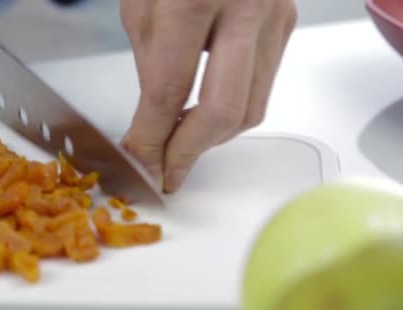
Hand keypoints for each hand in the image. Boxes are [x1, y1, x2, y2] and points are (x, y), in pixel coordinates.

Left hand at [121, 0, 296, 191]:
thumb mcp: (141, 5)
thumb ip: (152, 67)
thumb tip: (160, 122)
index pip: (171, 92)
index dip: (153, 139)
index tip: (141, 163)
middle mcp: (247, 8)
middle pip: (226, 111)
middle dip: (190, 153)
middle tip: (167, 173)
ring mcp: (275, 16)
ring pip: (252, 106)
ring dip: (213, 136)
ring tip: (182, 145)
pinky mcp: (287, 23)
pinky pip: (263, 84)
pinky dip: (232, 109)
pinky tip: (206, 114)